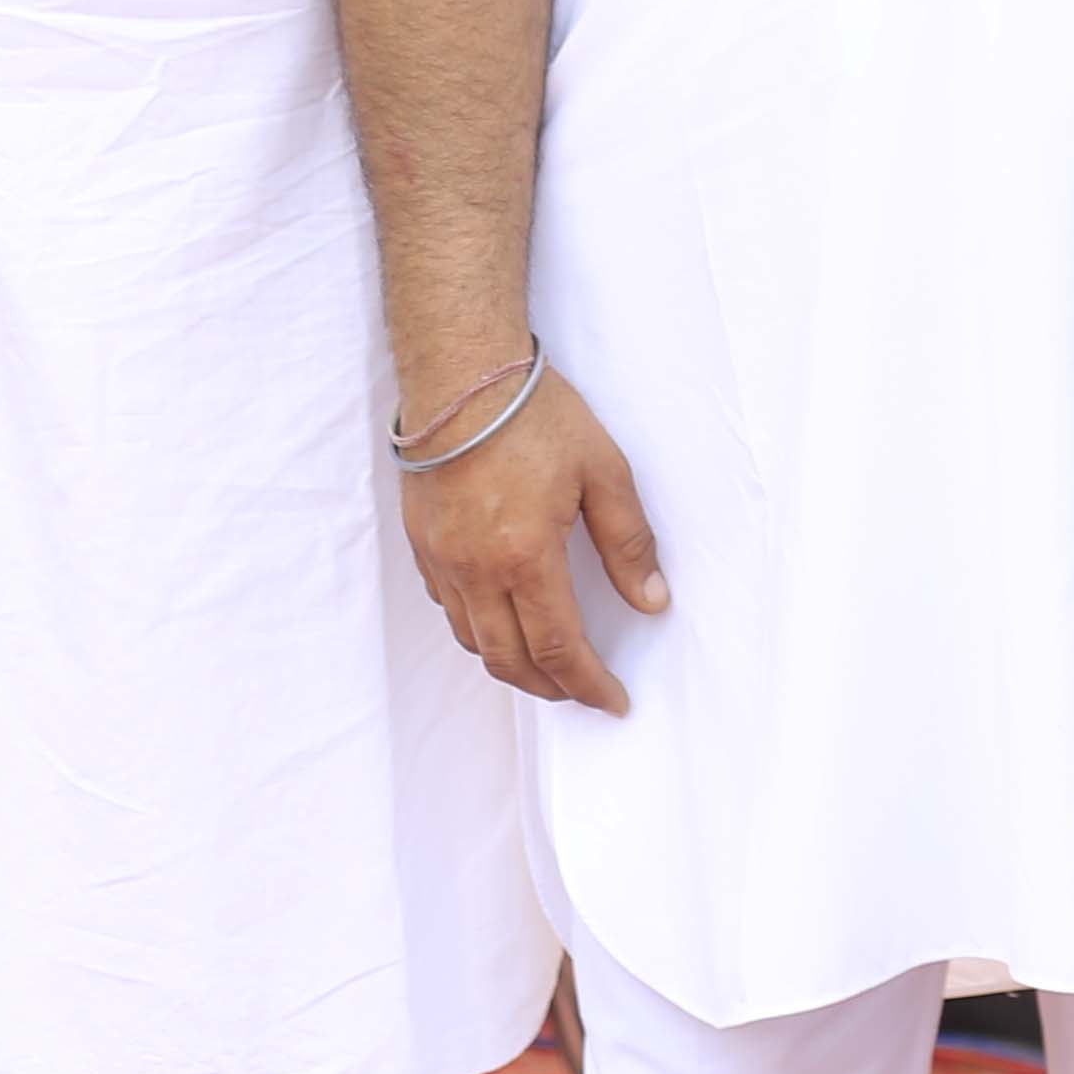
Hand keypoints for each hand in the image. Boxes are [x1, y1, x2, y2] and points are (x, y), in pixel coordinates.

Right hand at [399, 369, 663, 713]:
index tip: (613, 702)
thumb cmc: (533, 413)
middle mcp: (476, 570)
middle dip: (551, 688)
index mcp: (526, 556)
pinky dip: (479, 629)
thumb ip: (628, 543)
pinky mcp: (422, 543)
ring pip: (474, 641)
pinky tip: (502, 617)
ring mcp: (443, 559)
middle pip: (510, 661)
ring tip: (547, 666)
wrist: (460, 372)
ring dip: (512, 665)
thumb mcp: (603, 470)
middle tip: (583, 692)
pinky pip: (449, 609)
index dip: (589, 685)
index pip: (560, 649)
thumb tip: (651, 600)